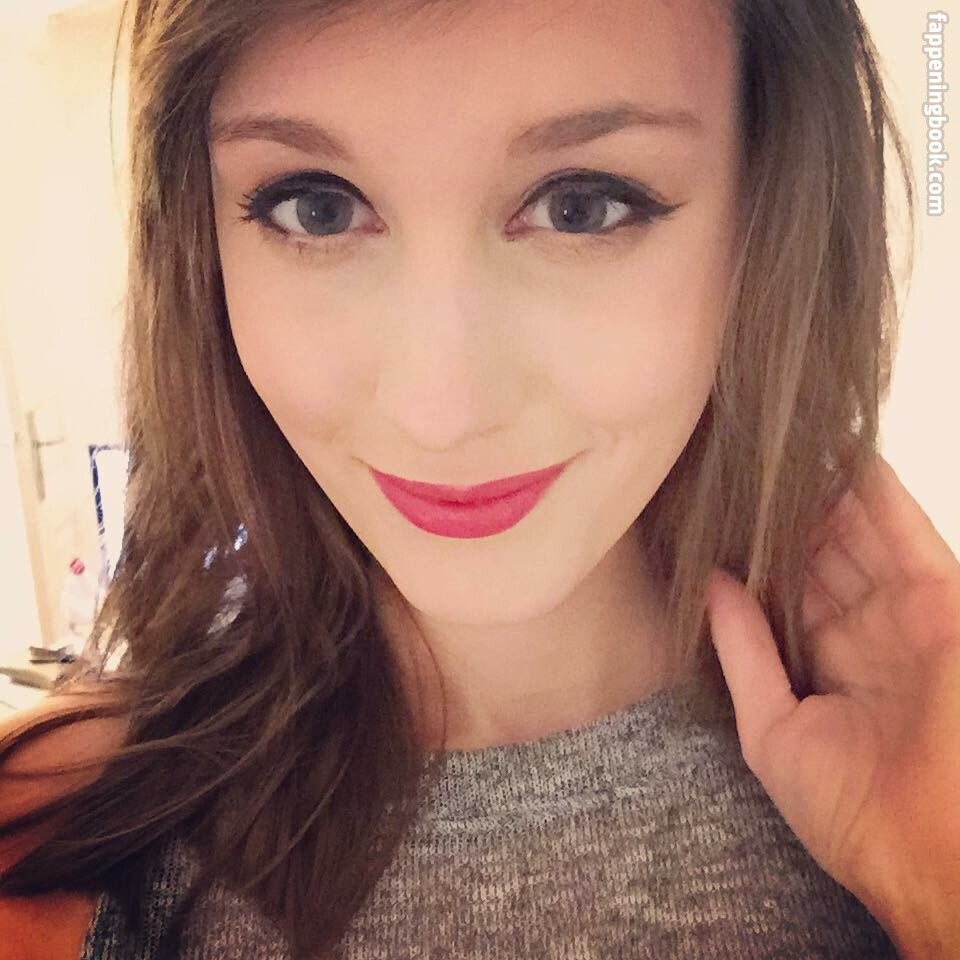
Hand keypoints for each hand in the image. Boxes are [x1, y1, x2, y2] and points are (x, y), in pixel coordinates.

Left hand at [704, 452, 959, 952]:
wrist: (929, 853)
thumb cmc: (853, 812)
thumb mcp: (774, 728)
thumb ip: (744, 652)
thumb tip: (712, 585)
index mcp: (830, 661)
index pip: (789, 587)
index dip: (759, 550)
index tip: (721, 510)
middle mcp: (868, 631)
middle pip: (822, 552)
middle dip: (786, 512)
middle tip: (741, 463)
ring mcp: (905, 614)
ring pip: (859, 533)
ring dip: (825, 490)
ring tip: (781, 442)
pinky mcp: (942, 602)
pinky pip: (905, 532)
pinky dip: (876, 492)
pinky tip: (842, 451)